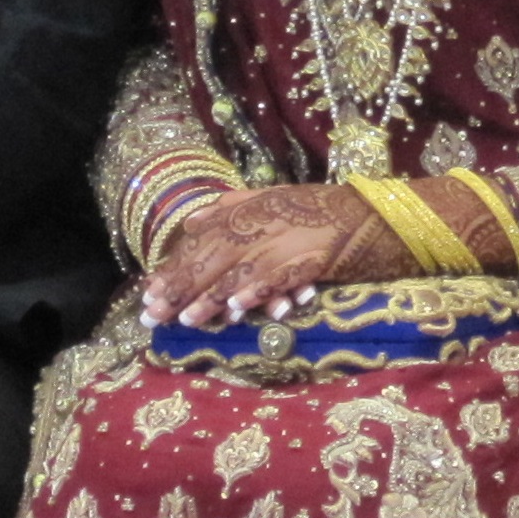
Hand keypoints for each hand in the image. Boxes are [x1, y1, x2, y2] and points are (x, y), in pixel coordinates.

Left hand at [140, 184, 408, 327]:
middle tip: (154, 316)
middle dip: (180, 289)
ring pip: (238, 271)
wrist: (370, 212)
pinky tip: (236, 307)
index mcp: (245, 211)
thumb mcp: (270, 197)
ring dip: (210, 297)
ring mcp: (283, 241)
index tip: (148, 293)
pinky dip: (255, 291)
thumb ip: (230, 207)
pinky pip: (276, 276)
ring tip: (187, 320)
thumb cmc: (319, 209)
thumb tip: (191, 223)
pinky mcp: (308, 258)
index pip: (198, 242)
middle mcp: (258, 224)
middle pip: (210, 259)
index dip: (173, 268)